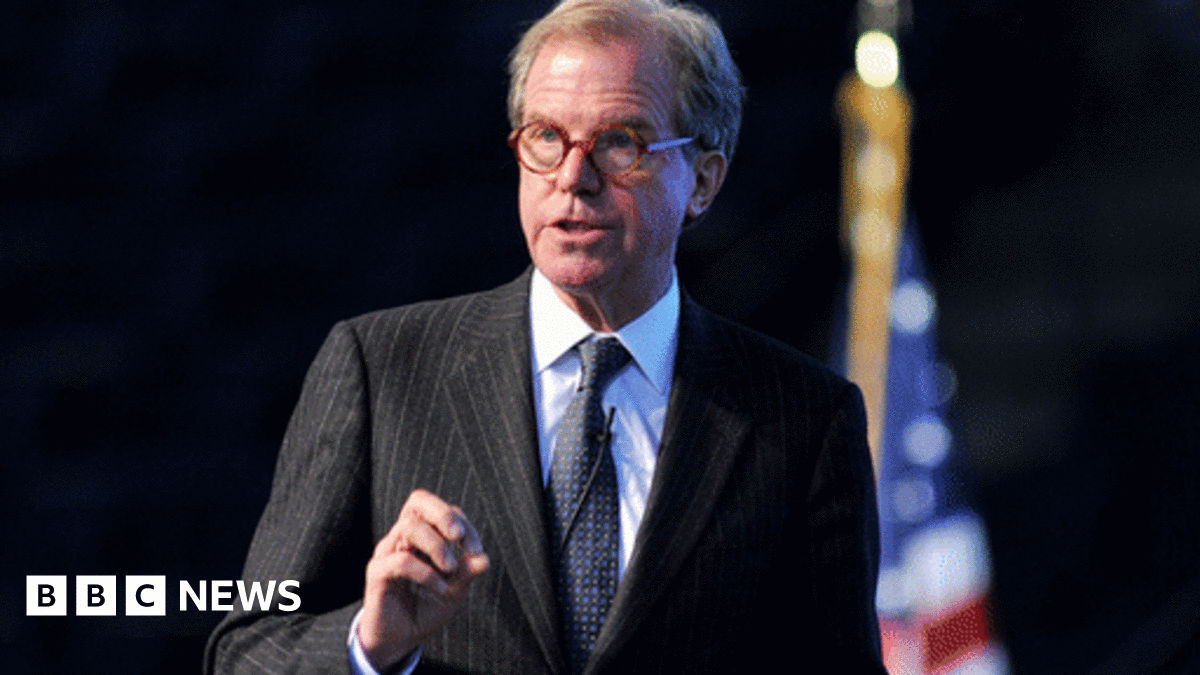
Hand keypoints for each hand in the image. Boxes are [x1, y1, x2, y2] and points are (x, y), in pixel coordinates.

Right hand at [358, 489, 489, 670]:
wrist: (399, 641)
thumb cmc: (425, 610)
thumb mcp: (454, 591)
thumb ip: (466, 572)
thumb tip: (484, 558)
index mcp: (421, 536)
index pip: (442, 511)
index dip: (463, 523)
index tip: (475, 551)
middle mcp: (402, 538)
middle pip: (418, 501)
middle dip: (443, 514)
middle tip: (459, 537)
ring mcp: (387, 553)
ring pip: (410, 527)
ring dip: (437, 547)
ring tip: (450, 569)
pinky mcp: (377, 573)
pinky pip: (401, 561)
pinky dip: (426, 573)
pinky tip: (439, 588)